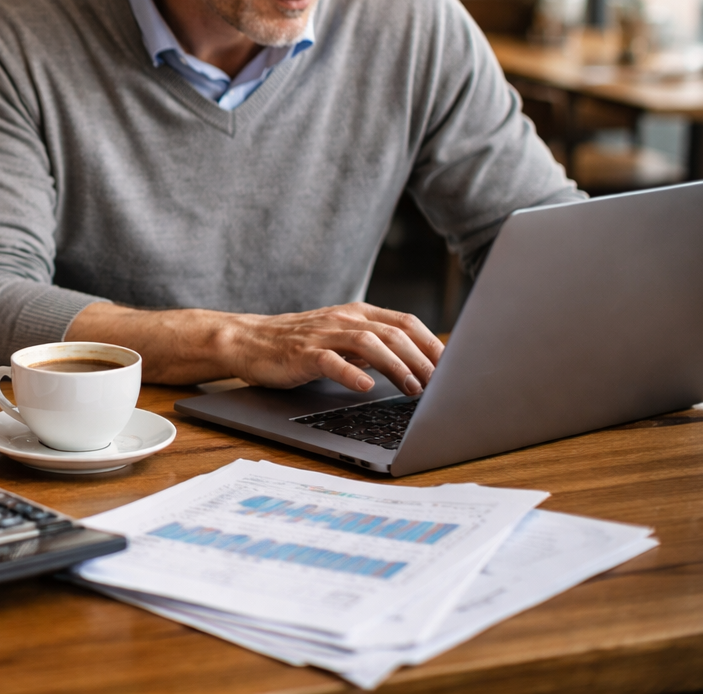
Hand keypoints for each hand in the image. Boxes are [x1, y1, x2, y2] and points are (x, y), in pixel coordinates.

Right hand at [222, 303, 442, 395]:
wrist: (248, 340)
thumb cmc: (297, 344)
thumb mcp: (340, 339)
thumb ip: (372, 347)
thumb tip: (414, 365)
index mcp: (357, 314)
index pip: (405, 323)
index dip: (432, 344)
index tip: (454, 367)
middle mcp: (344, 319)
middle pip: (394, 333)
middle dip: (423, 359)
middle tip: (442, 384)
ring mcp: (322, 335)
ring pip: (368, 343)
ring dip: (396, 366)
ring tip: (414, 388)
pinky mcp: (302, 353)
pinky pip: (331, 360)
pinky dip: (351, 372)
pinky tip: (366, 386)